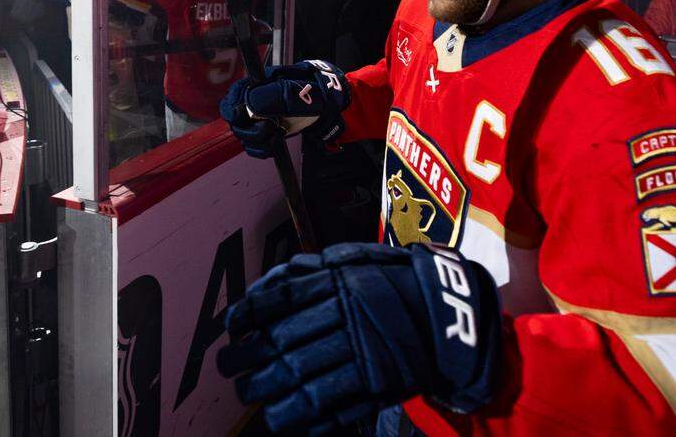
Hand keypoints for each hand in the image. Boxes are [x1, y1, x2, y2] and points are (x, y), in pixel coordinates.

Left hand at [217, 243, 501, 432]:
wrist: (449, 313)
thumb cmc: (393, 284)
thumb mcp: (355, 261)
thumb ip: (310, 270)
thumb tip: (263, 286)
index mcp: (341, 282)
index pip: (282, 298)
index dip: (250, 313)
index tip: (232, 325)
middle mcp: (348, 316)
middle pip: (283, 342)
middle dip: (247, 357)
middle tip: (226, 365)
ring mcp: (363, 353)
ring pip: (300, 377)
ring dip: (265, 389)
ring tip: (247, 392)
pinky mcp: (376, 385)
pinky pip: (330, 406)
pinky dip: (300, 415)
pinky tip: (279, 415)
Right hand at [219, 60, 349, 157]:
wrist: (334, 107)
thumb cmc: (318, 93)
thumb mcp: (297, 92)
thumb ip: (272, 96)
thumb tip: (249, 104)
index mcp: (258, 85)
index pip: (233, 97)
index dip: (233, 109)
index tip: (242, 118)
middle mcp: (257, 101)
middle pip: (235, 120)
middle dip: (250, 129)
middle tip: (270, 128)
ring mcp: (263, 117)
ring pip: (244, 136)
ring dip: (258, 141)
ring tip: (278, 134)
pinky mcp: (270, 132)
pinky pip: (255, 146)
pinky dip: (263, 149)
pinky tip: (276, 143)